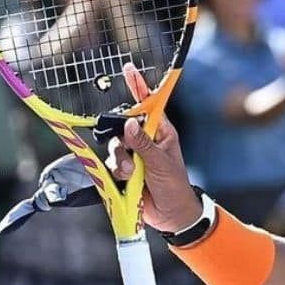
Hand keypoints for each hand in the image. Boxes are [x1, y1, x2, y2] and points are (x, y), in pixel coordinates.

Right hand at [107, 62, 202, 233]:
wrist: (170, 215)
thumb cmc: (174, 186)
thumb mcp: (161, 164)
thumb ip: (143, 145)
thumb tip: (129, 125)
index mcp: (161, 133)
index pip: (149, 106)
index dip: (139, 88)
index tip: (129, 69)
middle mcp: (145, 141)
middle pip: (122, 127)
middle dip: (122, 141)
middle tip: (131, 156)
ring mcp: (133, 156)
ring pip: (114, 147)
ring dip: (120, 161)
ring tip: (131, 175)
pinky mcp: (123, 170)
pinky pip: (110, 164)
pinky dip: (116, 172)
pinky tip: (126, 181)